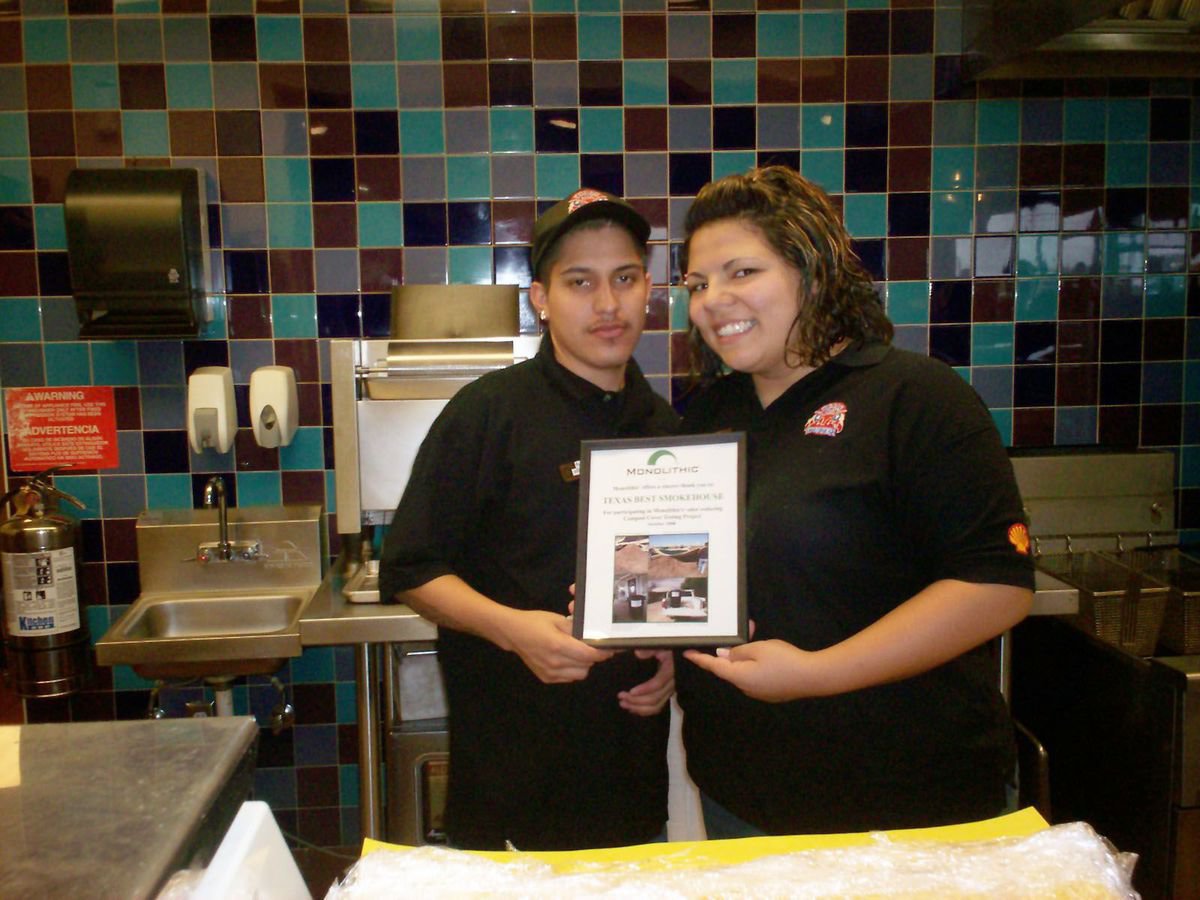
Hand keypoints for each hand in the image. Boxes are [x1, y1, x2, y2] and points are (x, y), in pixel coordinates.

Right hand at [501, 608, 613, 683]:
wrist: (512, 633)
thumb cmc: (534, 622)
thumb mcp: (556, 619)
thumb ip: (575, 629)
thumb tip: (592, 635)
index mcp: (558, 645)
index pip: (588, 655)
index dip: (602, 653)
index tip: (609, 648)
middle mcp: (555, 662)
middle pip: (587, 666)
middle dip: (592, 657)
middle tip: (590, 647)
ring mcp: (550, 673)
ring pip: (580, 675)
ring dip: (583, 665)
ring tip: (577, 654)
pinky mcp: (546, 679)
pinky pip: (569, 679)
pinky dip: (573, 671)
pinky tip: (566, 660)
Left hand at [618, 649, 673, 715]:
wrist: (675, 657)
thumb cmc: (665, 651)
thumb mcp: (659, 646)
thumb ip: (649, 650)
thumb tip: (638, 653)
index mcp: (669, 670)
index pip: (658, 683)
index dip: (645, 689)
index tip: (630, 691)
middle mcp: (671, 684)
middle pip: (655, 698)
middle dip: (637, 700)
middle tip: (621, 697)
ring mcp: (669, 692)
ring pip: (656, 706)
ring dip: (638, 707)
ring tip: (623, 704)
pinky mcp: (665, 696)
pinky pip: (656, 708)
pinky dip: (644, 711)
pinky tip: (632, 709)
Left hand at [683, 639, 811, 702]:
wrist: (814, 677)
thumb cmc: (783, 660)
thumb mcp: (758, 648)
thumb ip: (738, 652)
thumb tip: (723, 656)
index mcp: (739, 677)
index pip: (714, 667)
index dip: (700, 659)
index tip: (687, 653)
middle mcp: (746, 688)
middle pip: (730, 669)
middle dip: (730, 653)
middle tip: (737, 635)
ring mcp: (759, 693)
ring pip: (744, 672)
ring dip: (745, 657)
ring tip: (757, 640)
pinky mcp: (771, 692)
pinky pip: (756, 676)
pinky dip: (755, 665)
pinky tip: (767, 655)